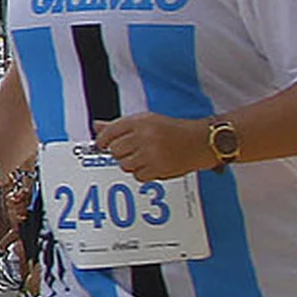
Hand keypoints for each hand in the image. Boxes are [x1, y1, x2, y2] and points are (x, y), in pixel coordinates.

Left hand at [87, 112, 206, 179]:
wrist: (200, 141)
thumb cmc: (173, 130)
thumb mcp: (146, 120)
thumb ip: (119, 125)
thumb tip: (96, 126)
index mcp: (139, 121)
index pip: (109, 132)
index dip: (102, 141)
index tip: (102, 144)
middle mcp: (144, 136)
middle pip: (115, 151)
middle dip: (120, 152)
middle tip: (132, 150)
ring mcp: (151, 153)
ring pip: (125, 165)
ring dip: (132, 164)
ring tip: (145, 157)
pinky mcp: (158, 168)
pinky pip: (138, 176)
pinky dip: (143, 174)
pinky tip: (152, 165)